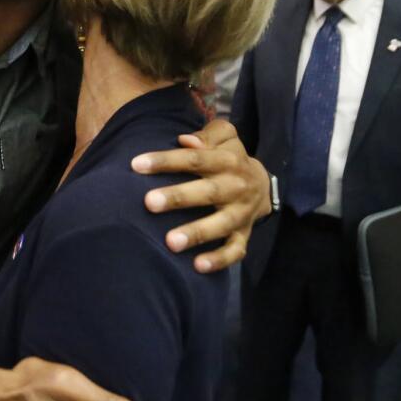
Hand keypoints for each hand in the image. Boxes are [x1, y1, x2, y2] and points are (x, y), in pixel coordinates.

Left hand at [131, 119, 268, 272]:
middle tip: (149, 202)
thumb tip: (186, 140)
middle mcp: (235, 187)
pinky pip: (234, 251)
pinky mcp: (243, 236)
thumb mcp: (226, 137)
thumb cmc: (229, 158)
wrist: (264, 185)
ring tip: (170, 242)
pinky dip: (218, 260)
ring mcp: (240, 214)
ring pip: (220, 225)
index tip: (137, 165)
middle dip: (178, 197)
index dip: (166, 161)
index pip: (195, 159)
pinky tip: (197, 266)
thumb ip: (208, 135)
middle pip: (207, 192)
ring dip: (197, 233)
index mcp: (227, 161)